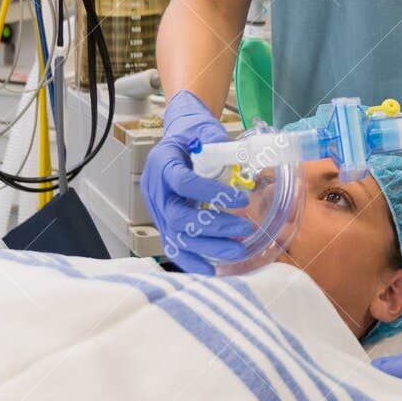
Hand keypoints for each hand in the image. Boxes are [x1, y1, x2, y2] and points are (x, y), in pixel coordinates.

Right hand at [140, 90, 249, 274]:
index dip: (210, 193)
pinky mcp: (164, 221)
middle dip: (212, 227)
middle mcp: (155, 188)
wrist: (178, 139)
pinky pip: (174, 245)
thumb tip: (246, 156)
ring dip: (208, 247)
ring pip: (176, 236)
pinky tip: (213, 270)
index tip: (241, 199)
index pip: (183, 182)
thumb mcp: (206, 130)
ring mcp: (157, 208)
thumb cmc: (193, 135)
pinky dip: (192, 260)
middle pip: (177, 217)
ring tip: (239, 251)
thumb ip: (221, 142)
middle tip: (244, 229)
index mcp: (163, 162)